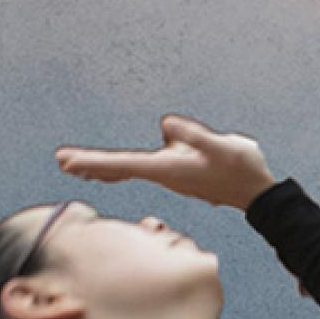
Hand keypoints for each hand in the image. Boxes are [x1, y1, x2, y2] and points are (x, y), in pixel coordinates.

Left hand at [56, 114, 278, 210]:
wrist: (258, 194)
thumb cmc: (241, 168)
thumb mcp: (221, 146)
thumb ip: (194, 135)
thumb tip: (165, 124)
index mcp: (167, 168)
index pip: (122, 164)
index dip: (93, 162)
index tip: (66, 161)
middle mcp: (164, 174)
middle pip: (119, 169)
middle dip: (90, 166)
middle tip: (61, 161)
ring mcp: (170, 176)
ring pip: (128, 170)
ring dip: (103, 168)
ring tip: (77, 167)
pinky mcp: (178, 174)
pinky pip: (140, 169)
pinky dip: (121, 169)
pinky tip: (115, 171)